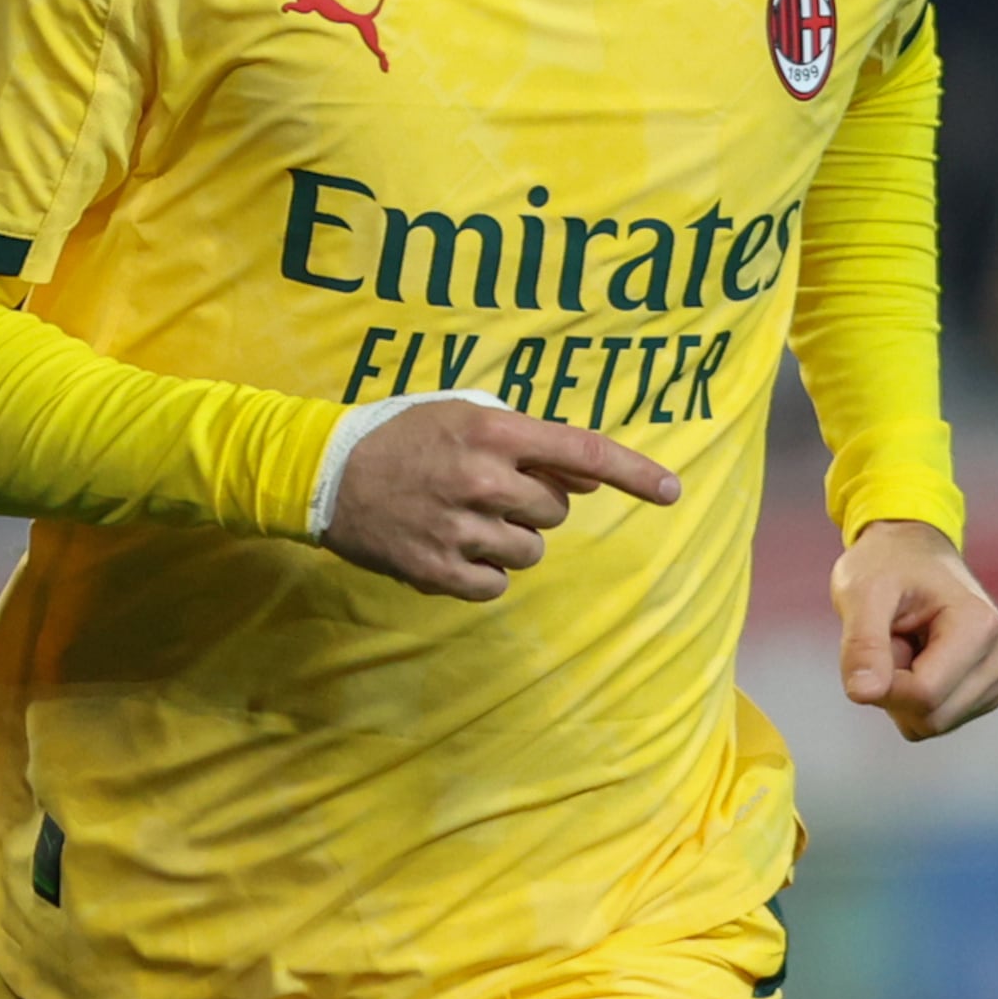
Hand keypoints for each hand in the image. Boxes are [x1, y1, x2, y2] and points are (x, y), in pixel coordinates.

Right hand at [322, 401, 679, 601]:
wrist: (326, 474)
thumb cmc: (403, 435)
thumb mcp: (464, 413)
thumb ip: (530, 442)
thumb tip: (586, 479)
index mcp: (492, 430)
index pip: (582, 452)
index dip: (633, 472)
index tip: (671, 490)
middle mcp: (482, 479)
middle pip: (556, 511)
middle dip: (534, 503)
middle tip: (488, 489)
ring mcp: (460, 528)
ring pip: (530, 551)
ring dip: (510, 539)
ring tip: (464, 518)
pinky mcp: (437, 570)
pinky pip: (496, 585)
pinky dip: (483, 571)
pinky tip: (452, 547)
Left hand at [831, 520, 997, 741]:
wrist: (910, 552)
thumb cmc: (886, 565)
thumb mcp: (862, 592)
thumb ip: (863, 643)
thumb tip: (862, 694)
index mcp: (980, 625)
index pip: (924, 694)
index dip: (882, 681)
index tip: (875, 639)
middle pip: (931, 717)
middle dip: (894, 687)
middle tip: (890, 637)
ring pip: (932, 724)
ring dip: (902, 694)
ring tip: (905, 643)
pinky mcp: (987, 693)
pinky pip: (935, 721)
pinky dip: (913, 698)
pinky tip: (917, 657)